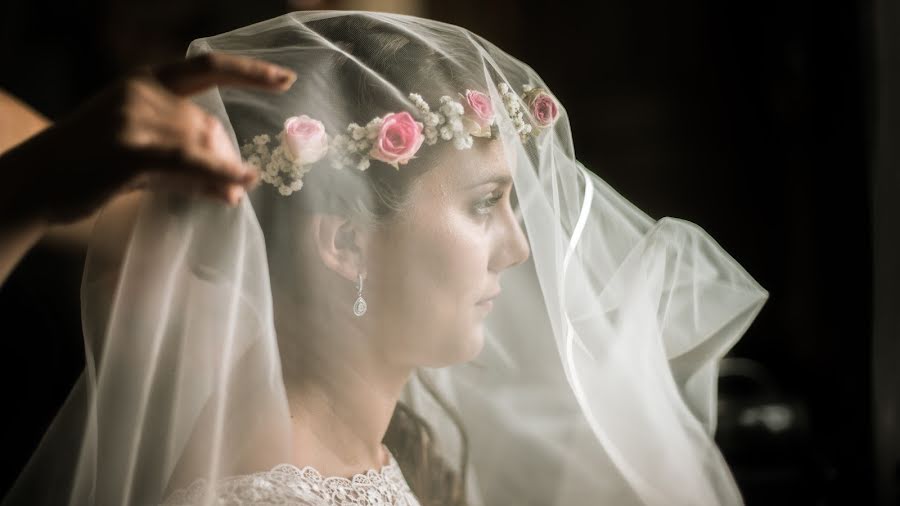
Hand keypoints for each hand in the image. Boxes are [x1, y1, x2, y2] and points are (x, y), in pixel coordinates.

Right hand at [1, 52, 296, 224]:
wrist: (37, 182)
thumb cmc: (90, 169)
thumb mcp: (143, 156)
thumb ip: (189, 164)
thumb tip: (239, 187)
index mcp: (145, 81)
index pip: (206, 67)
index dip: (248, 71)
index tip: (286, 79)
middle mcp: (141, 92)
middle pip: (207, 124)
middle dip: (224, 157)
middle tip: (237, 186)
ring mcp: (133, 118)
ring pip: (201, 144)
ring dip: (221, 172)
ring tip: (228, 194)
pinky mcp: (129, 149)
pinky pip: (190, 161)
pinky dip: (221, 173)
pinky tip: (242, 184)